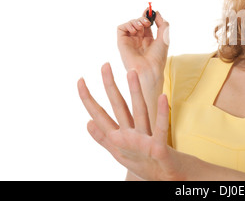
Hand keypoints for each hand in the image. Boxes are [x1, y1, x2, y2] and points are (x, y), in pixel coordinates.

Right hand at [77, 63, 183, 180]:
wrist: (163, 178)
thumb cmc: (142, 162)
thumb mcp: (118, 151)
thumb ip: (103, 137)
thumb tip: (87, 122)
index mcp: (117, 138)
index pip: (99, 114)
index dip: (89, 98)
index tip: (80, 80)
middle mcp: (127, 138)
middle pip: (117, 108)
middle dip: (110, 86)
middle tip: (105, 65)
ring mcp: (142, 142)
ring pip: (138, 112)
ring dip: (134, 92)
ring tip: (131, 72)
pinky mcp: (158, 147)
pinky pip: (161, 127)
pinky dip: (162, 113)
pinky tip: (163, 96)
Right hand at [117, 6, 168, 79]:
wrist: (149, 69)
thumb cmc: (158, 57)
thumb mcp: (164, 38)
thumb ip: (163, 24)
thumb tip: (157, 13)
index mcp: (149, 39)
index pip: (147, 24)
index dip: (148, 16)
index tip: (150, 10)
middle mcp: (138, 40)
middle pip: (138, 21)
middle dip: (143, 18)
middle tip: (147, 21)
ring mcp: (130, 41)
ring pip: (130, 23)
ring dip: (136, 21)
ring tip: (142, 26)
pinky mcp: (122, 42)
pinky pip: (121, 28)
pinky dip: (127, 25)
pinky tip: (135, 30)